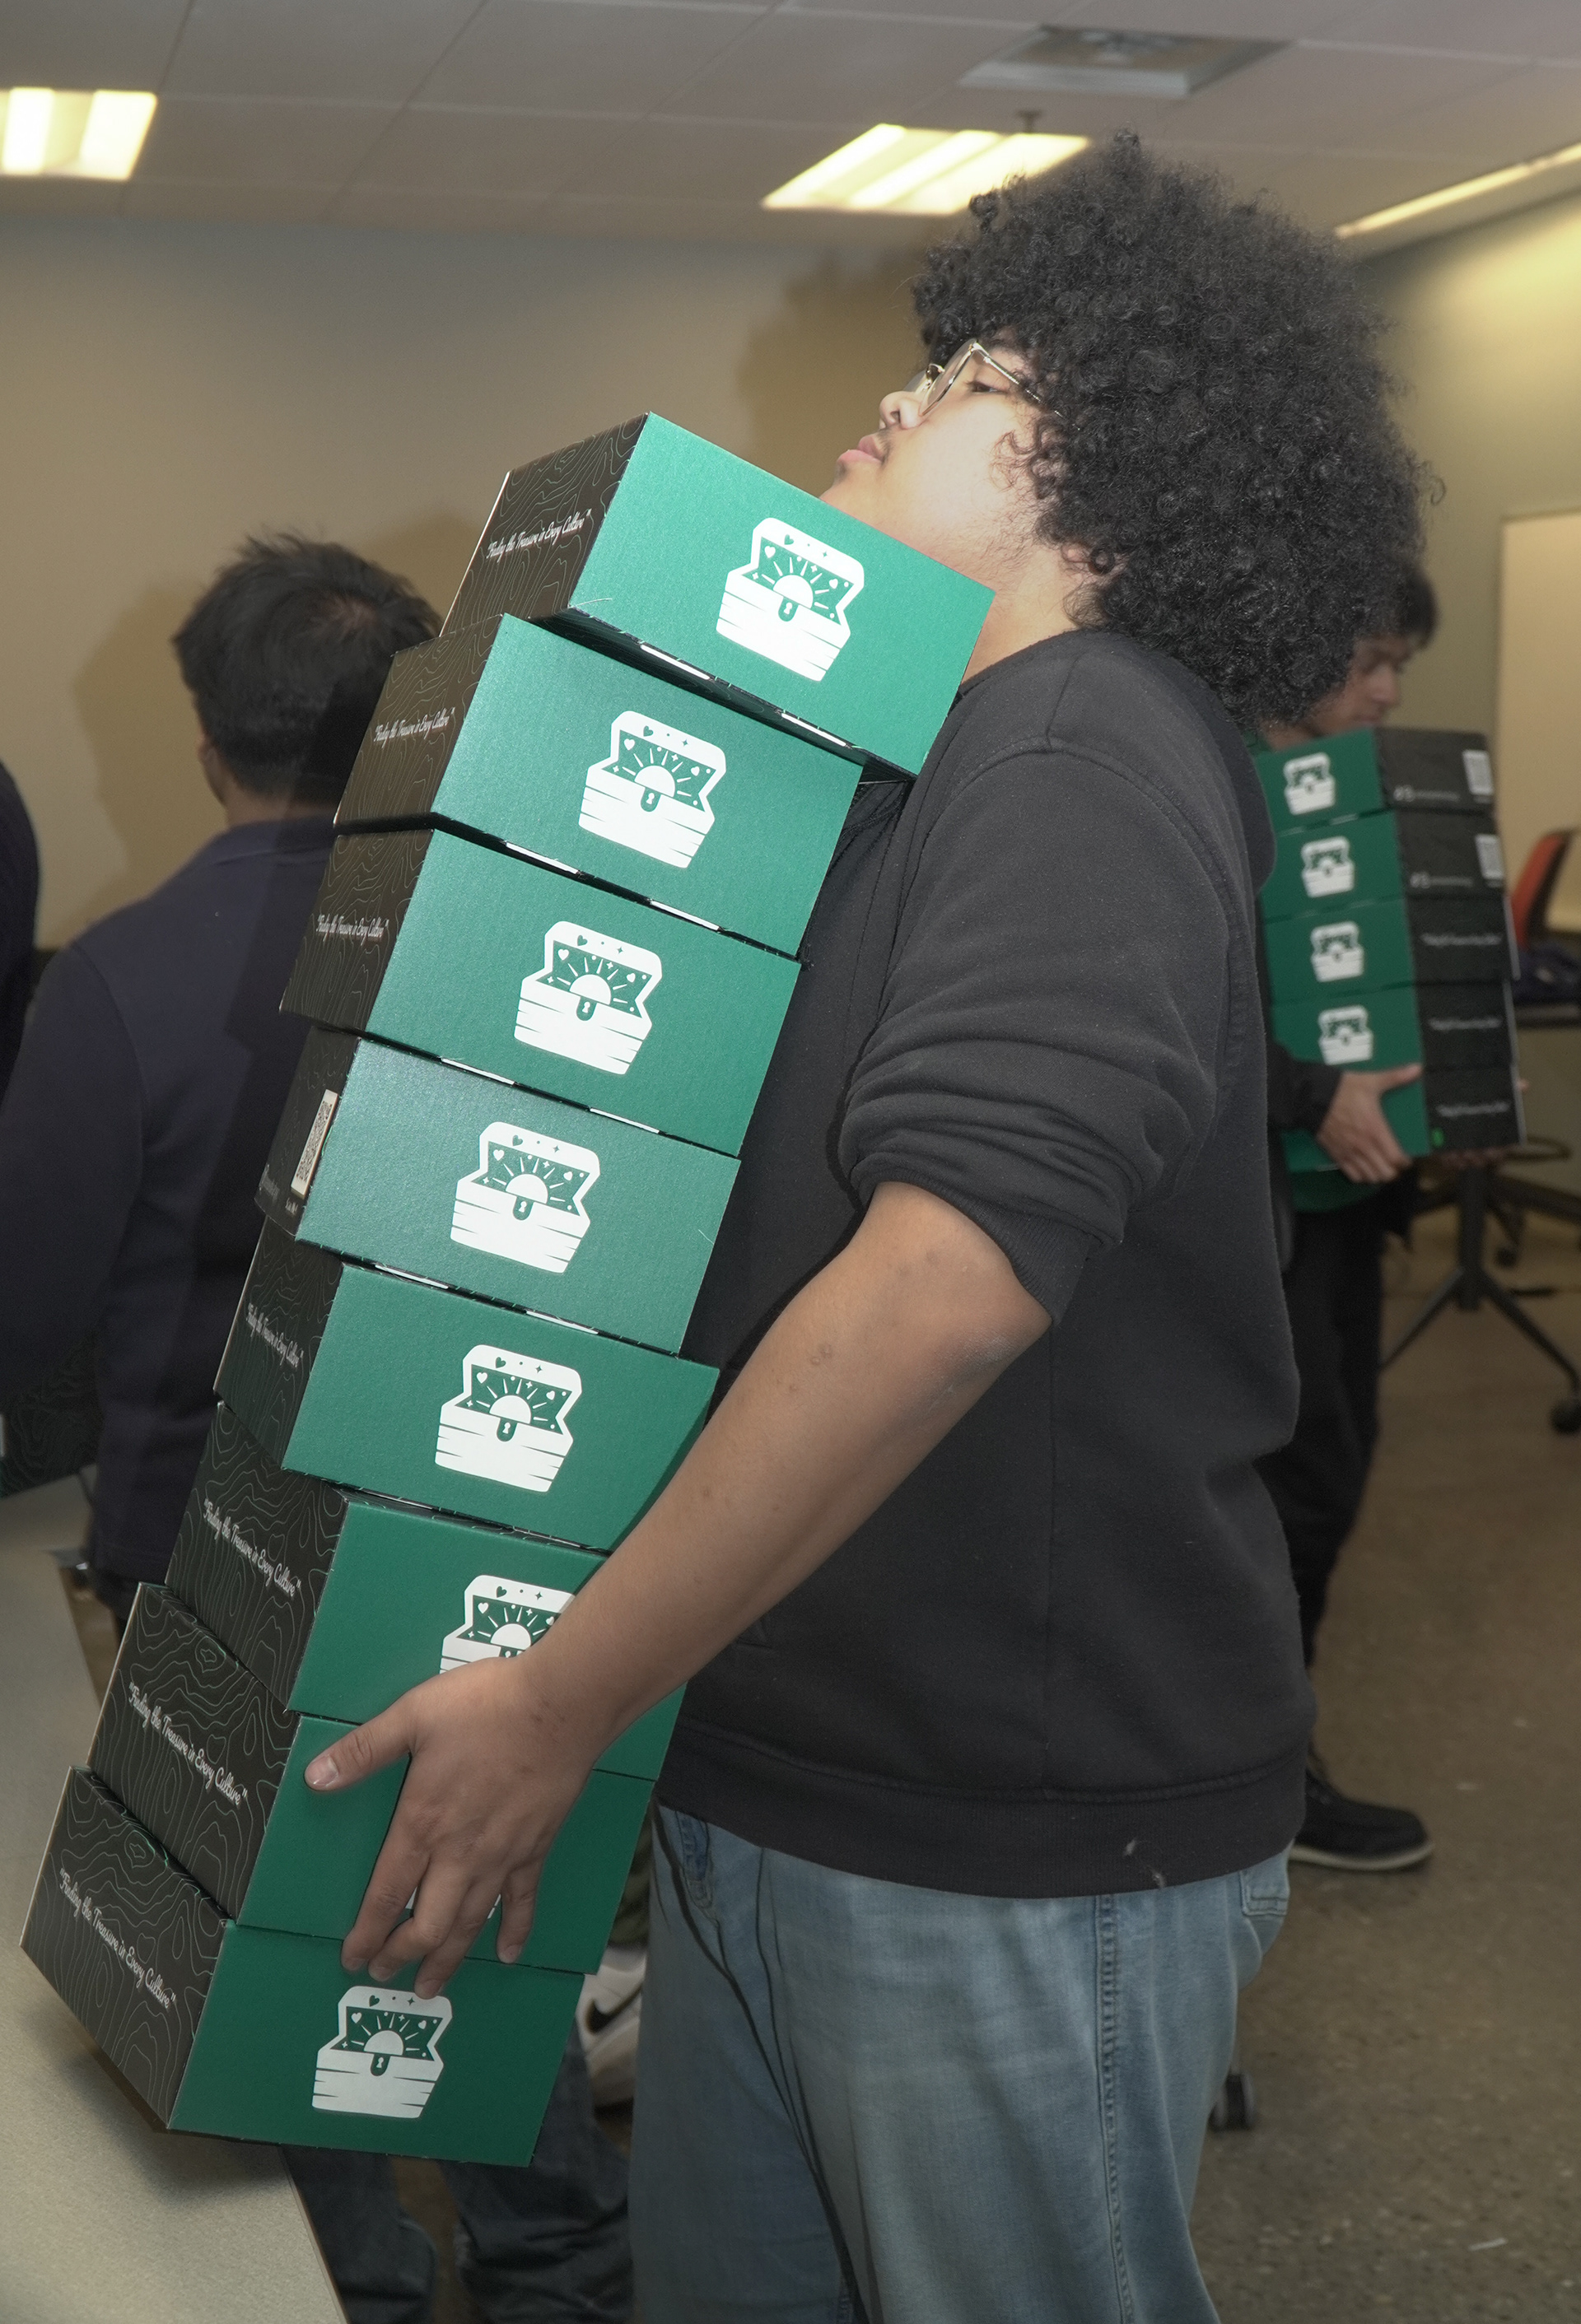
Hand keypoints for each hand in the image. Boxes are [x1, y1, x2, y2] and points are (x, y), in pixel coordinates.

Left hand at [303, 1655, 596, 1997]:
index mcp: (423, 1823)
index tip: (352, 1958)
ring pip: (469, 1924)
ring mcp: (501, 1856)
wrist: (561, 1705)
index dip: (367, 1932)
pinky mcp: (536, 1849)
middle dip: (401, 1955)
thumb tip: (314, 1777)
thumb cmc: (486, 1706)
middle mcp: (459, 1853)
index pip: (387, 1894)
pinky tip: (508, 1954)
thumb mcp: (413, 1716)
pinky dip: (514, 1931)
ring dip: (447, 1959)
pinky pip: (523, 1902)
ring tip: (430, 1985)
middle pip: (426, 1924)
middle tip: (383, 1973)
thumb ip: (364, 1750)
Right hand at [1315, 1064, 1421, 1182]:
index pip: (1397, 1158)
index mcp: (1376, 1130)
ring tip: (1379, 1166)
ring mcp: (1350, 1153)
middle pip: (1386, 1174)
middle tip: (1393, 1162)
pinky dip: (1360, 1176)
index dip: (1405, 1162)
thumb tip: (1416, 1068)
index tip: (1406, 1158)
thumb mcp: (1371, 1081)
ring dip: (1377, 1175)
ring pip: (1370, 1177)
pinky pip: (1352, 1175)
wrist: (1312, 1097)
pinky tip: (1363, 1168)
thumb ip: (1395, 1077)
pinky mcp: (1336, 1155)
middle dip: (1393, 1171)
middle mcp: (1364, 1146)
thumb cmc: (1342, 1090)